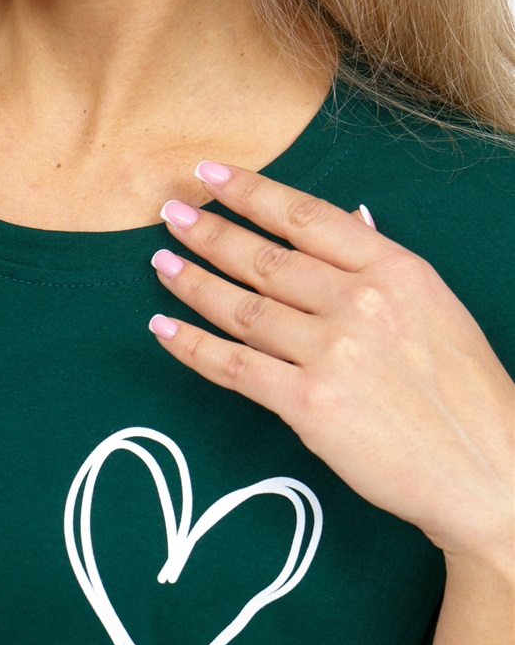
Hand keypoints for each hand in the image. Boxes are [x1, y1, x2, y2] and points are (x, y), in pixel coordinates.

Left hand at [149, 161, 513, 570]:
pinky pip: (234, 366)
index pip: (307, 217)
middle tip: (171, 214)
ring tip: (162, 263)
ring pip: (243, 307)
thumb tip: (349, 221)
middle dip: (210, 233)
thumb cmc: (465, 393)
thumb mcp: (435, 308)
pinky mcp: (309, 403)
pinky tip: (164, 328)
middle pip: (265, 258)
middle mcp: (361, 303)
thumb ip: (382, 267)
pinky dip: (191, 345)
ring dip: (193, 283)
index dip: (251, 192)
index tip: (211, 174)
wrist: (485, 469)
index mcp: (396, 270)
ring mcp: (332, 353)